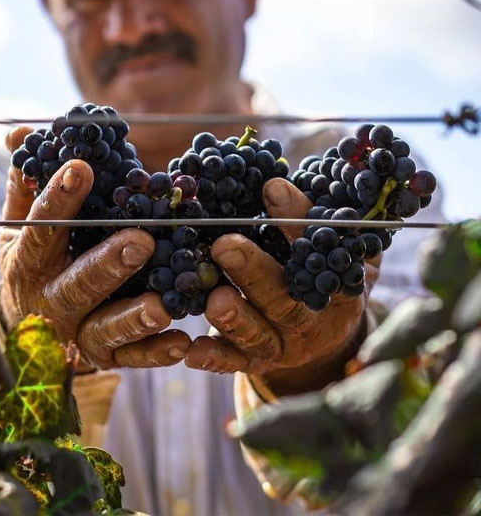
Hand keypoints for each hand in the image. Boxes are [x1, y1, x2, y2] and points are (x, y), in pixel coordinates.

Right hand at [0, 127, 190, 371]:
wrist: (23, 332)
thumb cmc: (34, 259)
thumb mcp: (19, 223)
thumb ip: (24, 180)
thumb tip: (20, 131)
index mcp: (28, 261)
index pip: (40, 228)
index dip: (58, 199)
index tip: (82, 167)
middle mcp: (50, 300)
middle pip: (77, 283)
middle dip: (107, 263)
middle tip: (141, 240)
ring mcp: (76, 333)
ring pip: (104, 329)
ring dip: (134, 317)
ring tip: (163, 304)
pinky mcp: (103, 358)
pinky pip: (131, 359)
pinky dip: (155, 353)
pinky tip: (183, 342)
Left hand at [185, 178, 380, 392]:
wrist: (327, 336)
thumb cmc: (319, 270)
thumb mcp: (331, 244)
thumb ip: (318, 214)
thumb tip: (286, 166)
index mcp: (337, 280)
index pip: (321, 247)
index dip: (297, 219)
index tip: (272, 187)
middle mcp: (313, 315)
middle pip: (285, 296)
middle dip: (254, 270)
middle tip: (224, 244)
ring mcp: (285, 342)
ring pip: (259, 335)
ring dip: (235, 318)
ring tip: (213, 299)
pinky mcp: (258, 362)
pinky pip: (236, 363)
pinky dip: (215, 358)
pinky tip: (192, 350)